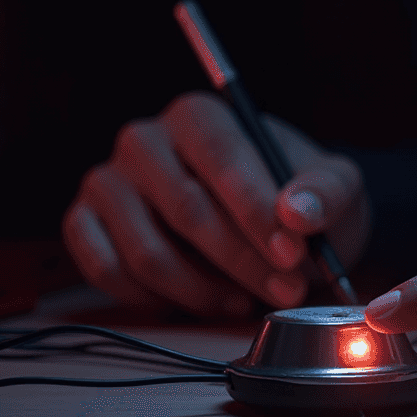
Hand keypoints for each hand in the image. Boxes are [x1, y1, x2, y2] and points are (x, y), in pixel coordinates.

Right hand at [62, 92, 370, 316]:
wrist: (265, 222)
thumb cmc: (296, 198)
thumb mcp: (333, 187)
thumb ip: (325, 192)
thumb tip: (298, 213)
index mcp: (199, 116)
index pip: (223, 161)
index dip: (257, 212)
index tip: (294, 254)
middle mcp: (144, 141)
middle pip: (186, 210)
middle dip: (242, 261)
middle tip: (286, 290)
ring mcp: (108, 184)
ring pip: (146, 252)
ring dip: (204, 291)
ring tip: (248, 300)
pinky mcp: (84, 225)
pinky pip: (107, 272)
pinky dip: (158, 299)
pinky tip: (202, 300)